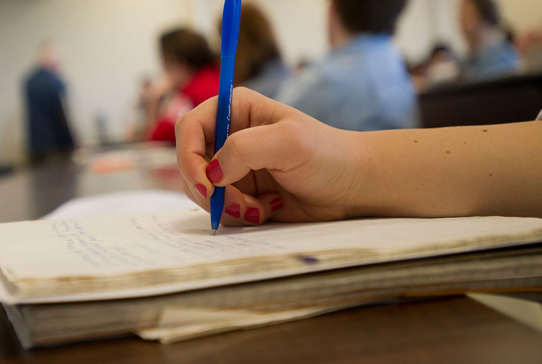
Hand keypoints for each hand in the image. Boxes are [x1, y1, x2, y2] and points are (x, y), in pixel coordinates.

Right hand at [175, 87, 364, 224]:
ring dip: (226, 205)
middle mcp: (227, 136)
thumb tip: (211, 173)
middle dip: (210, 190)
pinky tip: (267, 208)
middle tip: (239, 204)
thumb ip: (244, 149)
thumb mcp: (288, 142)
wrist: (352, 187)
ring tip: (260, 206)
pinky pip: (218, 208)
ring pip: (201, 191)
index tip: (206, 184)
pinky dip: (238, 215)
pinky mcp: (239, 193)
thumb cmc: (328, 155)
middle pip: (190, 164)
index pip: (189, 128)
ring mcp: (232, 167)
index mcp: (234, 110)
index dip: (188, 157)